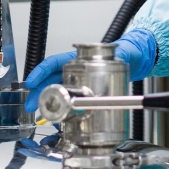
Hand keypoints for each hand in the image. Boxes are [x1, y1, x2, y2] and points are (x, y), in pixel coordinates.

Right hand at [23, 29, 158, 111]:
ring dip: (47, 101)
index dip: (41, 72)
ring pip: (57, 91)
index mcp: (79, 58)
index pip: (55, 62)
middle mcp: (76, 69)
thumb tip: (124, 54)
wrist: (137, 60)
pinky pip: (70, 100)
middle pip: (51, 79)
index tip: (31, 82)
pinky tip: (58, 116)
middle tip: (31, 105)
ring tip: (40, 112)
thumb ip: (123, 54)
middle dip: (39, 92)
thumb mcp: (124, 53)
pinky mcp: (85, 92)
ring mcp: (79, 81)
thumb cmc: (127, 52)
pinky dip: (62, 108)